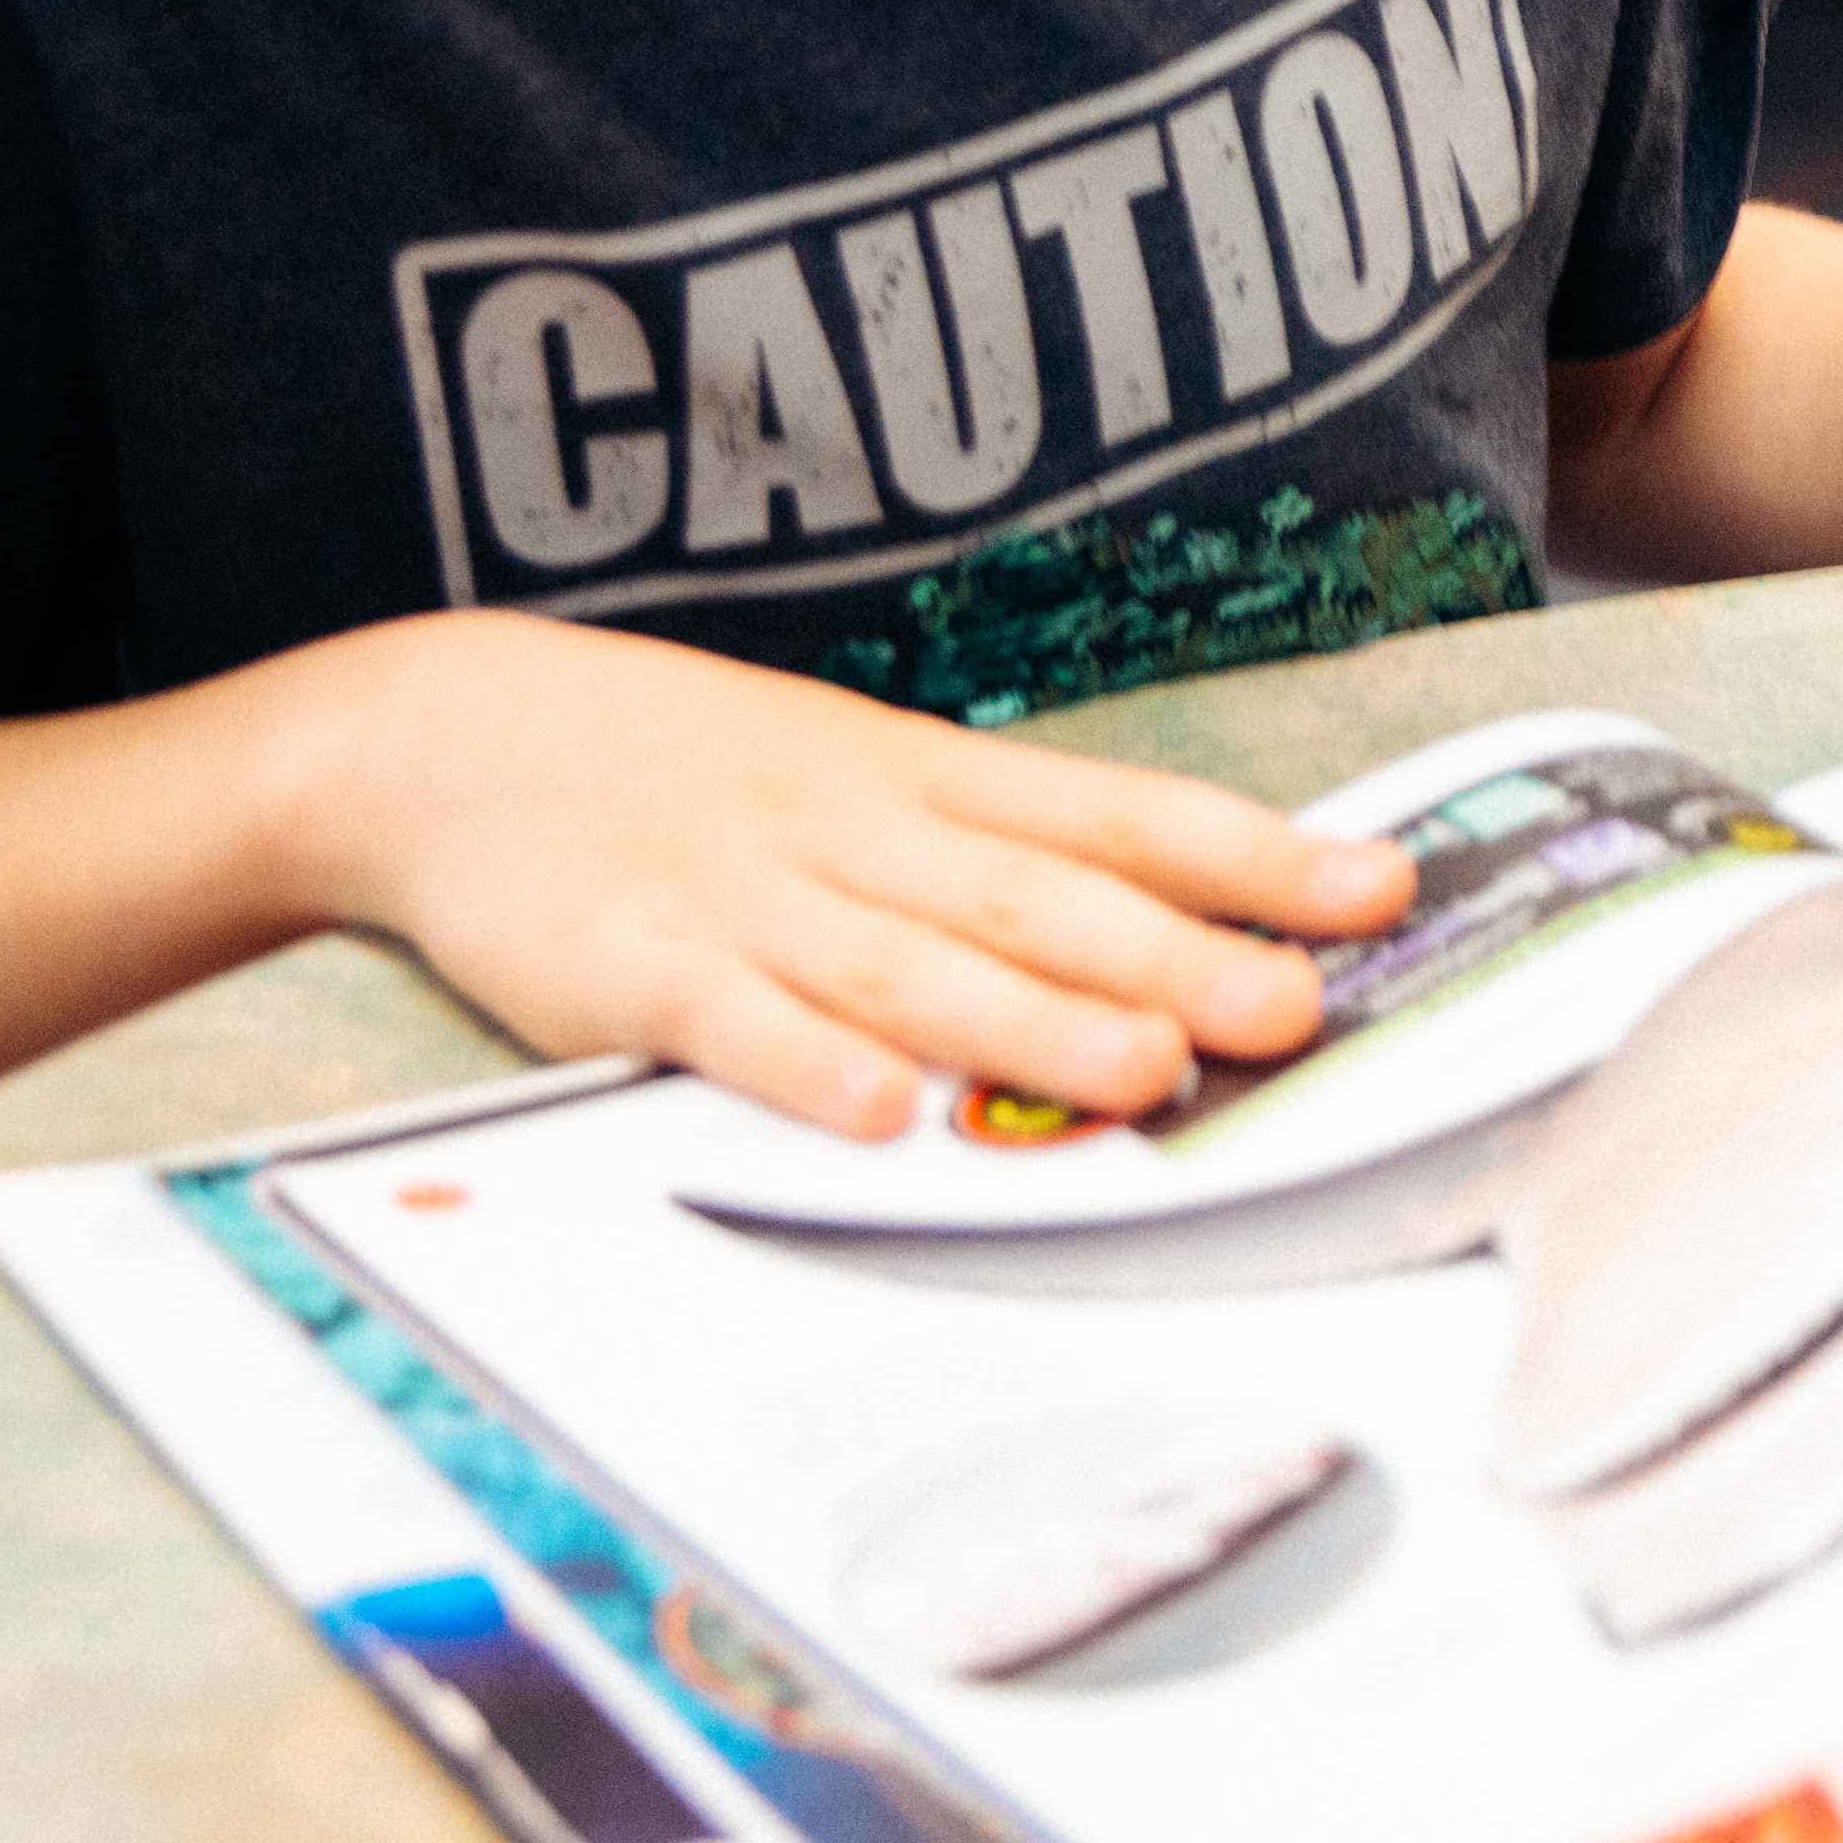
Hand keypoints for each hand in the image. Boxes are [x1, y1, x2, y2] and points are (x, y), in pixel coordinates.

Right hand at [291, 611, 1418, 1140]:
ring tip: (1145, 1069)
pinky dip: (803, 1063)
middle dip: (1180, 955)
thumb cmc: (693, 770)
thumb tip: (1167, 925)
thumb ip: (996, 855)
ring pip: (913, 964)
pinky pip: (728, 1019)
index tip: (1386, 888)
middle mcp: (864, 831)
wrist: (457, 730)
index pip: (1125, 816)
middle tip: (1301, 1009)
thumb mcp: (862, 781)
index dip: (1257, 857)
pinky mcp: (628, 966)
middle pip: (1044, 899)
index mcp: (931, 782)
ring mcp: (748, 895)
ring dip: (1031, 1021)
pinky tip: (876, 1112)